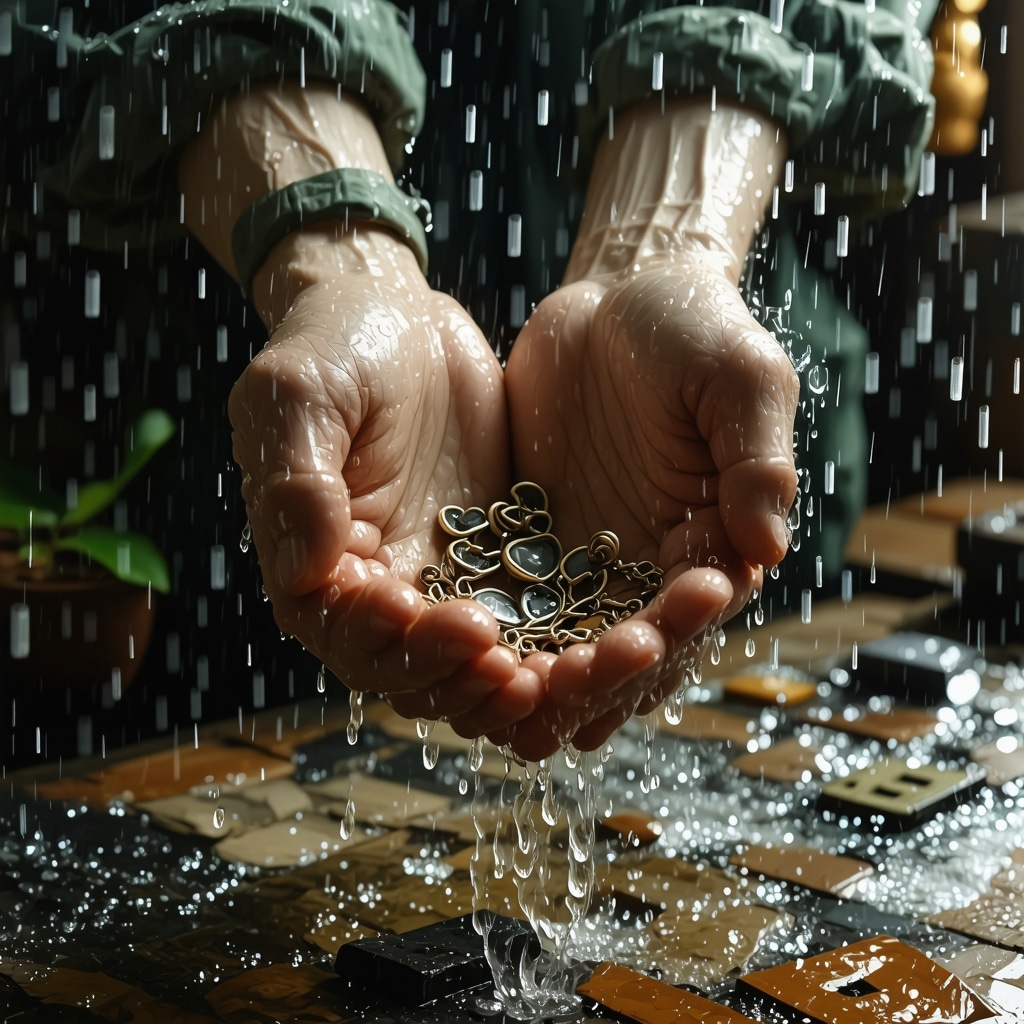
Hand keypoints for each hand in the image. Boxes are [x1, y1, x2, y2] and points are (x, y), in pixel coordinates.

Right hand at [228, 228, 542, 731]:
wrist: (405, 316)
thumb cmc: (337, 344)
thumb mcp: (300, 394)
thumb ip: (297, 481)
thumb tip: (305, 573)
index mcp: (318, 562)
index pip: (343, 632)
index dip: (384, 640)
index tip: (428, 616)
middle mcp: (377, 587)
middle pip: (410, 667)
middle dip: (455, 675)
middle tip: (507, 666)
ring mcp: (440, 579)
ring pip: (470, 661)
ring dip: (507, 680)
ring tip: (556, 672)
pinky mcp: (496, 560)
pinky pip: (525, 620)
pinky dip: (552, 642)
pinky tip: (594, 639)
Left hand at [497, 257, 798, 759]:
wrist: (615, 301)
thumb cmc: (693, 331)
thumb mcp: (738, 379)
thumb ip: (756, 459)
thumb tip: (767, 547)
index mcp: (710, 542)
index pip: (694, 617)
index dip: (671, 638)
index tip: (642, 643)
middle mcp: (649, 572)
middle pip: (628, 656)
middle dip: (598, 680)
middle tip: (559, 687)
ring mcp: (588, 566)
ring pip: (567, 650)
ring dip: (543, 683)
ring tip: (507, 696)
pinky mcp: (532, 549)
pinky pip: (514, 611)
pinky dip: (495, 642)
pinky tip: (462, 660)